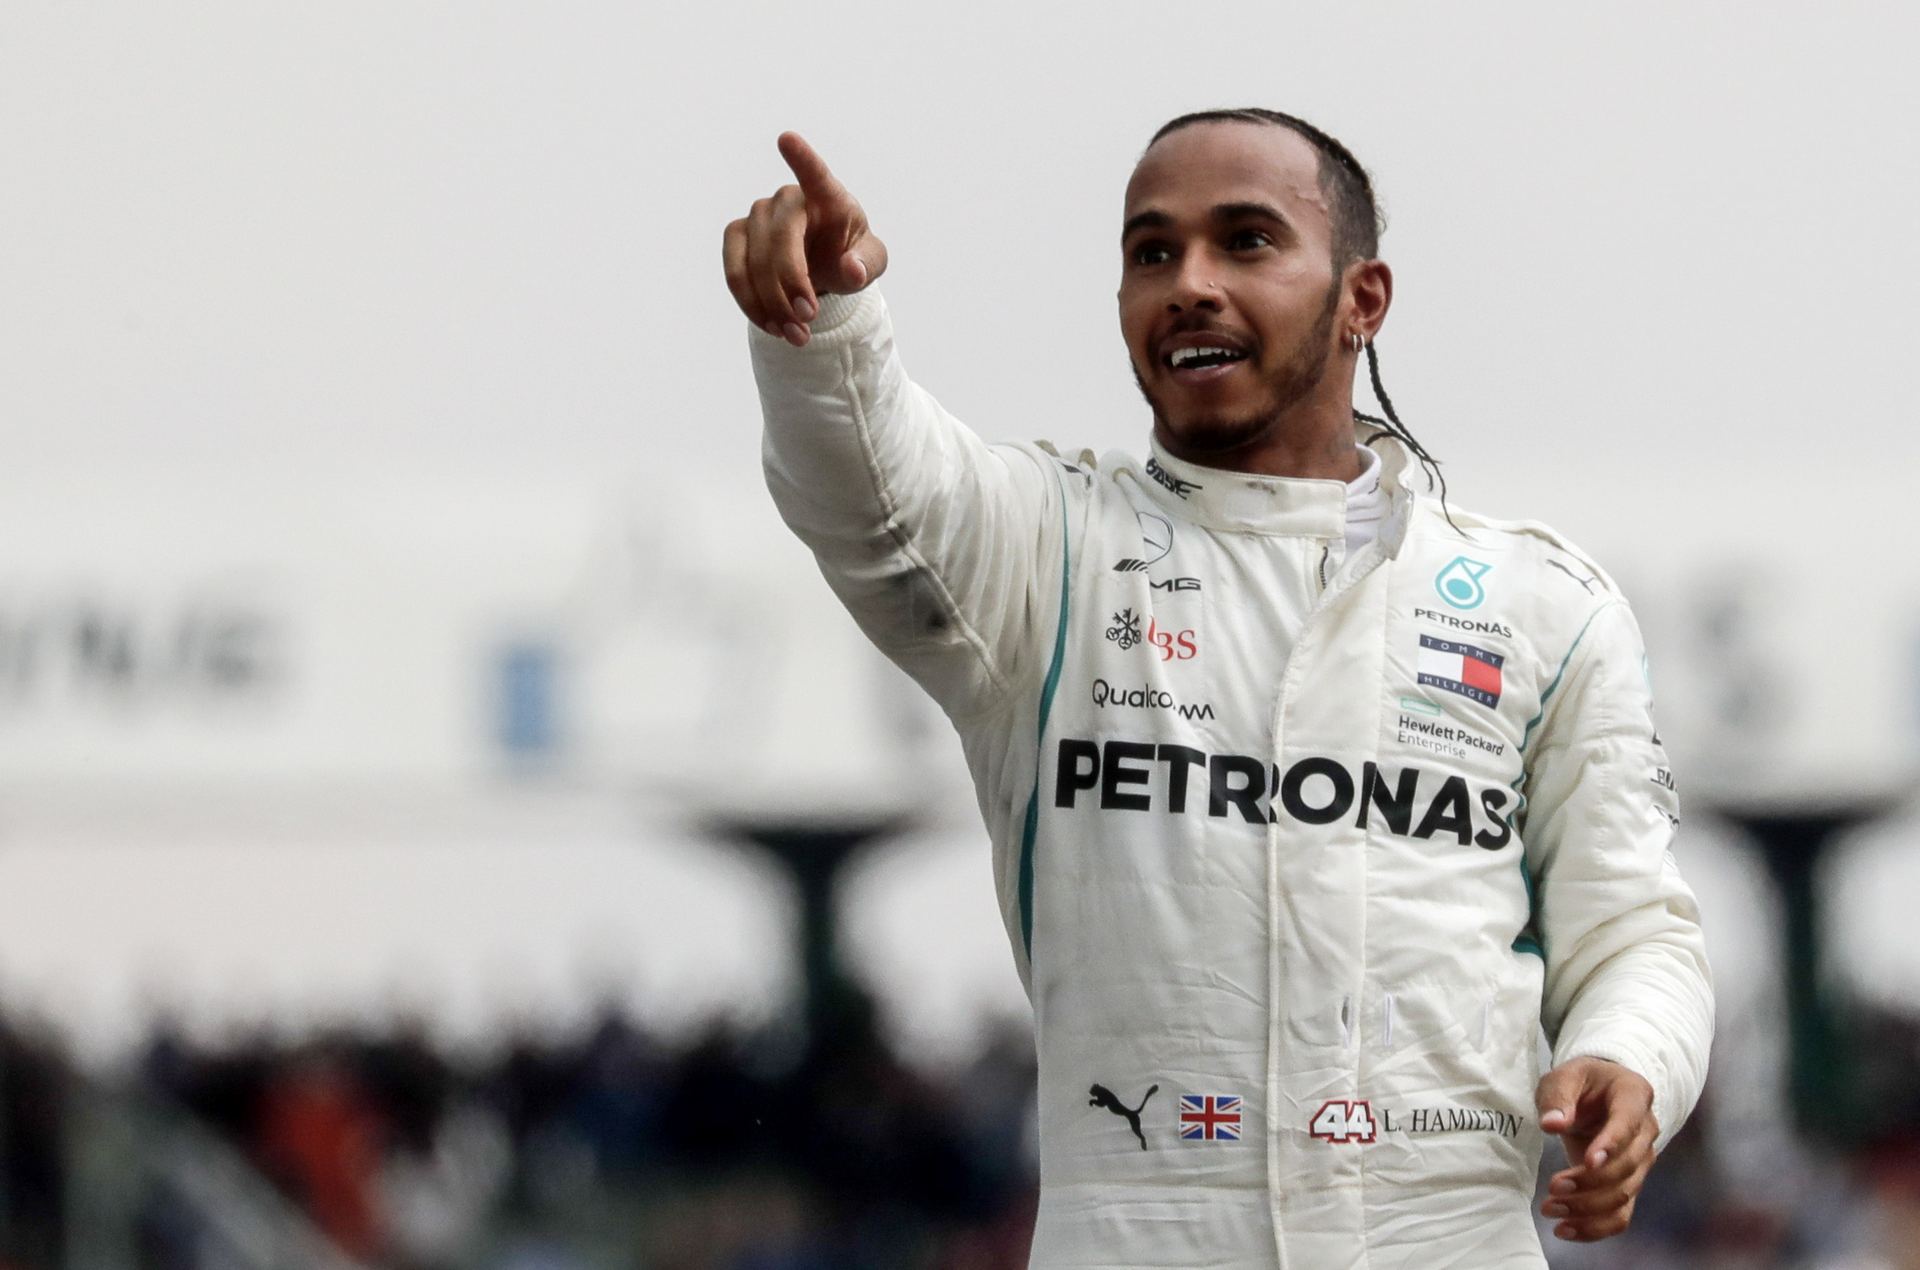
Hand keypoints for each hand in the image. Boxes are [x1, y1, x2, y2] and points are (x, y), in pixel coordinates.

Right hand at [722, 132, 888, 346]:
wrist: (823, 273)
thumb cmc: (849, 257)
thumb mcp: (870, 263)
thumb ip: (866, 265)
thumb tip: (852, 270)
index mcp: (827, 196)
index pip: (815, 174)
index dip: (801, 158)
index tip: (786, 139)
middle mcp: (787, 200)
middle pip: (780, 236)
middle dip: (791, 282)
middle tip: (808, 318)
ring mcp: (757, 216)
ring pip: (753, 260)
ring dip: (772, 303)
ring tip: (797, 336)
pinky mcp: (736, 239)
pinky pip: (734, 273)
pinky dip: (752, 304)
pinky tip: (773, 326)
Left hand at [1534, 1057, 1658, 1241]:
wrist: (1597, 1095)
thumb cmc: (1580, 1082)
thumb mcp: (1564, 1076)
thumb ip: (1558, 1097)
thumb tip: (1552, 1124)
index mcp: (1634, 1094)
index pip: (1628, 1124)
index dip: (1611, 1145)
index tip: (1587, 1161)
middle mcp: (1646, 1131)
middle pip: (1627, 1166)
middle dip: (1590, 1182)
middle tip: (1553, 1188)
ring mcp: (1641, 1161)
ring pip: (1624, 1194)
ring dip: (1588, 1208)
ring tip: (1550, 1209)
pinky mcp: (1629, 1184)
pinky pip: (1621, 1215)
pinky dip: (1596, 1227)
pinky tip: (1566, 1230)